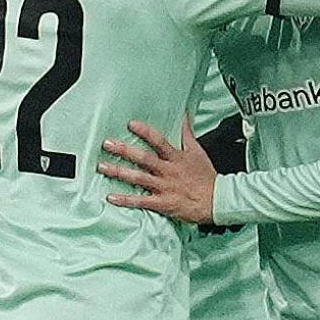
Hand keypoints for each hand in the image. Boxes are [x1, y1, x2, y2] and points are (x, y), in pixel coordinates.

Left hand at [98, 119, 216, 224]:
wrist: (217, 201)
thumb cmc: (206, 177)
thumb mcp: (198, 151)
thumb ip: (187, 134)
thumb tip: (183, 115)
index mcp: (177, 158)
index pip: (159, 141)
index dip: (145, 132)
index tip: (131, 124)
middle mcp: (168, 172)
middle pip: (144, 159)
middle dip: (124, 150)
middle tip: (107, 143)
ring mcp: (164, 188)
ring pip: (138, 179)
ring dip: (119, 172)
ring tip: (102, 166)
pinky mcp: (162, 204)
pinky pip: (141, 201)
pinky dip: (126, 200)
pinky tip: (111, 197)